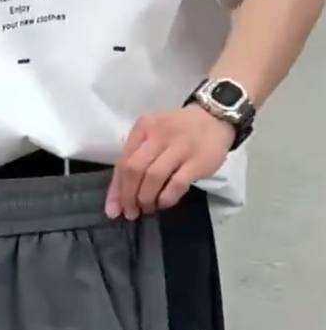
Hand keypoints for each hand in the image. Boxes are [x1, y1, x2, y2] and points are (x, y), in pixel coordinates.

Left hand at [105, 104, 235, 219]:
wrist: (216, 117)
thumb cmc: (178, 132)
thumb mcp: (153, 137)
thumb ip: (134, 163)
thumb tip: (116, 204)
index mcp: (144, 127)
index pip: (123, 162)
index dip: (116, 190)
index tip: (114, 211)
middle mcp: (160, 134)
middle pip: (134, 170)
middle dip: (129, 197)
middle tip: (132, 212)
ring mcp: (180, 146)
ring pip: (153, 177)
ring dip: (146, 199)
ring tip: (148, 208)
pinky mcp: (197, 161)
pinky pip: (176, 184)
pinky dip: (166, 198)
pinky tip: (164, 203)